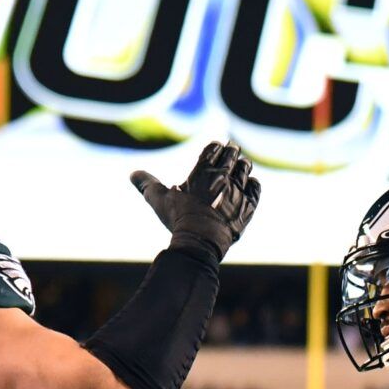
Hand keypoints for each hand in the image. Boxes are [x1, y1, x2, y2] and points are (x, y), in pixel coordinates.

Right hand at [129, 141, 260, 263]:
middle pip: (232, 155)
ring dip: (244, 165)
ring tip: (242, 164)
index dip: (216, 146)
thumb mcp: (158, 199)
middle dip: (232, 152)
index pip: (214, 148)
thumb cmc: (178, 219)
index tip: (217, 147)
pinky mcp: (248, 206)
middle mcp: (222, 177)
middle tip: (232, 150)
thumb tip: (133, 174)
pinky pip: (255, 189)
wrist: (200, 241)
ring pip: (245, 169)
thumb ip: (147, 184)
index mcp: (202, 171)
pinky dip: (253, 184)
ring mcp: (237, 191)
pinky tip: (250, 184)